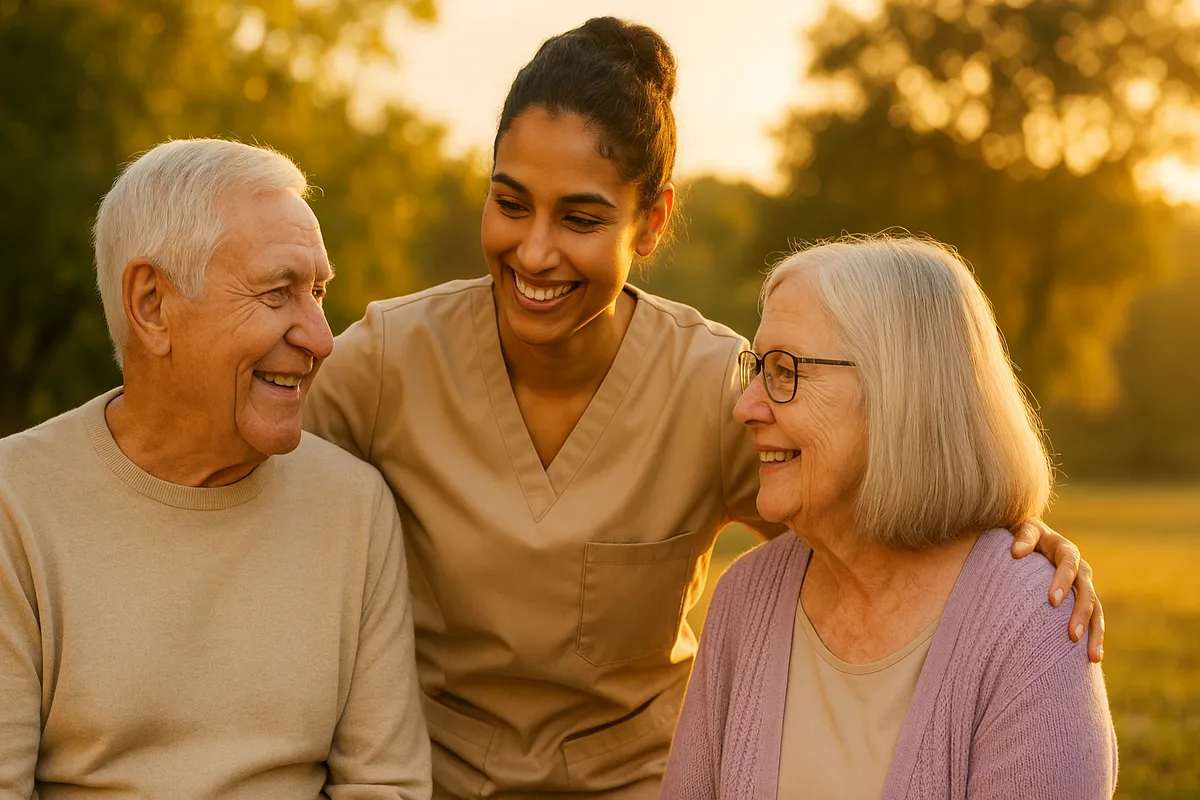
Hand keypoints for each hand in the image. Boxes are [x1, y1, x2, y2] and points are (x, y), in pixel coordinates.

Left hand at [1010, 519, 1103, 662]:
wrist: (1037, 541)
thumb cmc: (1026, 536)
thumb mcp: (1025, 529)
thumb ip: (1023, 538)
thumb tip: (1016, 552)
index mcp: (1066, 550)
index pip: (1069, 564)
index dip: (1063, 581)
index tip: (1052, 601)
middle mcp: (1081, 569)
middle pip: (1087, 592)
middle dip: (1081, 614)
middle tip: (1071, 636)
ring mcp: (1085, 586)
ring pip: (1096, 610)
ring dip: (1095, 633)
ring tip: (1091, 656)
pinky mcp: (1083, 600)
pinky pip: (1095, 619)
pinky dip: (1095, 637)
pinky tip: (1093, 658)